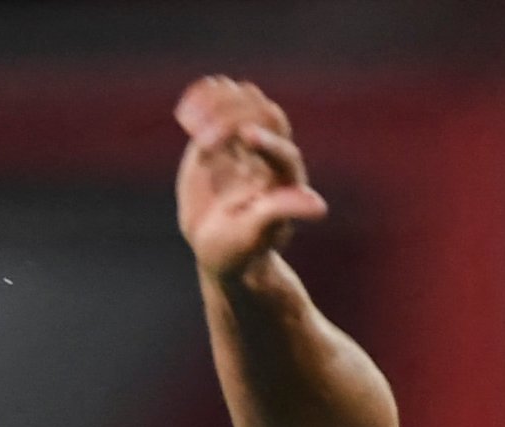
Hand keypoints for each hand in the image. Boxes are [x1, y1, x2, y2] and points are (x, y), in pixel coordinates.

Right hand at [174, 76, 326, 280]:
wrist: (212, 246)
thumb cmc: (238, 249)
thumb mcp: (255, 234)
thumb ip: (282, 212)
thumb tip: (319, 207)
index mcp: (286, 179)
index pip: (284, 152)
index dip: (268, 142)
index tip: (246, 135)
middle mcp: (269, 154)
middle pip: (266, 115)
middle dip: (239, 117)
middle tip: (205, 141)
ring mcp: (243, 140)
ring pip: (242, 101)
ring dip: (219, 103)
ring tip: (195, 123)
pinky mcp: (219, 133)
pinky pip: (216, 104)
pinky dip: (202, 100)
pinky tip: (185, 111)